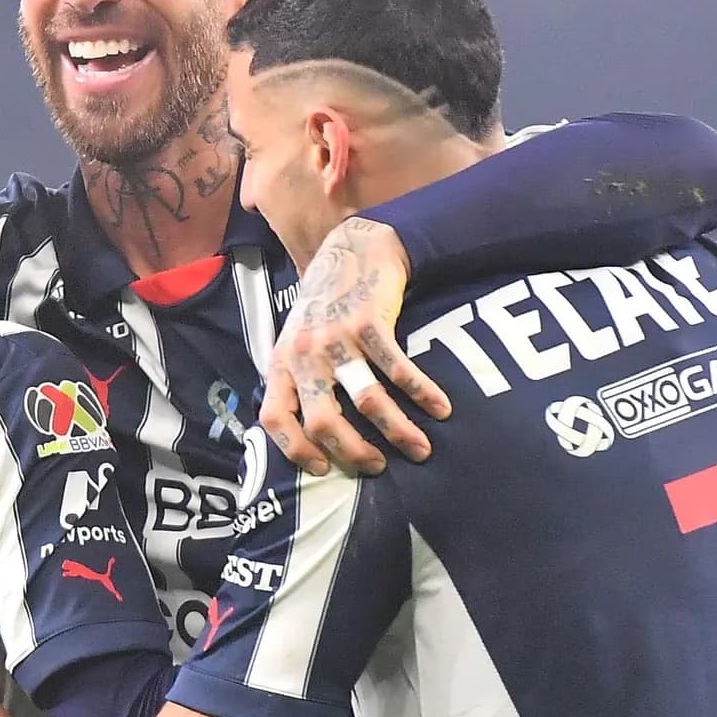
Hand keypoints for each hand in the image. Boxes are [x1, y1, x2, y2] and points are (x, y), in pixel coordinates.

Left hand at [262, 218, 449, 475]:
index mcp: (282, 362)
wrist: (354, 248)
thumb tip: (311, 435)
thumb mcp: (296, 339)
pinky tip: (441, 409)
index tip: (322, 468)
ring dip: (398, 432)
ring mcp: (337, 338)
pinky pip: (399, 370)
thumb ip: (297, 380)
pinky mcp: (370, 324)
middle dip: (354, 453)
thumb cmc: (324, 302)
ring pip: (368, 401)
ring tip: (420, 449)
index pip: (275, 417)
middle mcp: (305, 354)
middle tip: (377, 467)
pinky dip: (423, 394)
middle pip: (324, 421)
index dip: (295, 449)